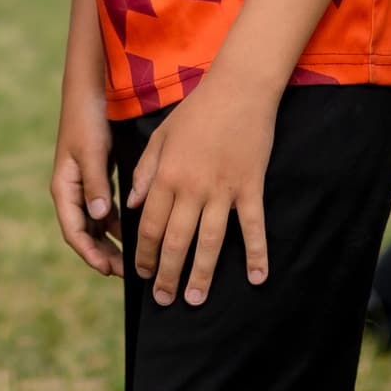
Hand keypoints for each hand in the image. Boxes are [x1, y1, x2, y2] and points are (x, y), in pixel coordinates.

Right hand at [51, 93, 121, 276]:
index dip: (89, 253)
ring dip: (109, 243)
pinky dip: (115, 225)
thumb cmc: (87, 122)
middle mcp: (70, 192)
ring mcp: (82, 188)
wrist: (87, 96)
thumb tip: (99, 216)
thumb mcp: (92, 152)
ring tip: (130, 260)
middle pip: (83, 233)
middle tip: (125, 273)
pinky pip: (103, 212)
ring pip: (94, 225)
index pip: (74, 231)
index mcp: (64, 188)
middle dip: (101, 254)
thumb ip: (96, 185)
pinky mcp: (94, 181)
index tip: (107, 270)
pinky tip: (132, 233)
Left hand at [128, 73, 273, 305]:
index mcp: (166, 176)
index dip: (144, 253)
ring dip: (202, 274)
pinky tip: (256, 278)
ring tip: (197, 299)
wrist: (238, 89)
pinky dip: (256, 254)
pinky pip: (253, 227)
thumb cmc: (196, 111)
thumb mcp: (160, 136)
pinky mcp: (251, 188)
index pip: (149, 225)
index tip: (141, 274)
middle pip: (176, 241)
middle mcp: (192, 188)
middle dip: (168, 273)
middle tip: (165, 300)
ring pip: (210, 242)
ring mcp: (223, 190)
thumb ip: (146, 172)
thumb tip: (134, 206)